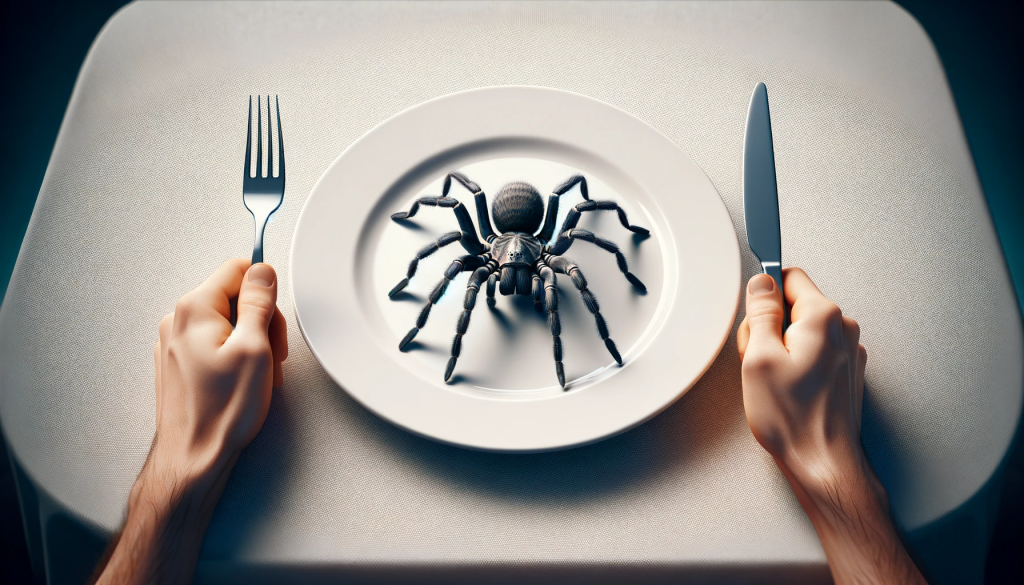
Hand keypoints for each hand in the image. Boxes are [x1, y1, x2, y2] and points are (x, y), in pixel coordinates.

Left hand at [153, 258, 287, 471]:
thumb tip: (262, 273)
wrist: (194, 457)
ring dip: (250, 342)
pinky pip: (213, 343)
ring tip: (257, 373)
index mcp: (194, 309)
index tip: (273, 316)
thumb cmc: (221, 412)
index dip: (264, 290)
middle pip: (232, 297)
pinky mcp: (178, 363)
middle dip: (260, 321)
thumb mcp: (255, 348)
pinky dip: (233, 356)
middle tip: (271, 354)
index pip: (237, 269)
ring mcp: (174, 343)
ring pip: (225, 322)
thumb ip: (259, 303)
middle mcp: (177, 321)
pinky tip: (242, 380)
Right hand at [737, 267, 865, 485]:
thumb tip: (761, 284)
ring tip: (774, 381)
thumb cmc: (793, 420)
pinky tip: (788, 391)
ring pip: (801, 332)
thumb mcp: (758, 357)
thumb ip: (761, 312)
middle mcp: (843, 329)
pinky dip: (797, 366)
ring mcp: (848, 352)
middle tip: (760, 360)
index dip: (764, 295)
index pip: (788, 276)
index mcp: (823, 317)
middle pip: (793, 306)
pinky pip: (814, 353)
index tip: (755, 315)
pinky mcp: (845, 373)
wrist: (824, 464)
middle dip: (770, 327)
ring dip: (782, 350)